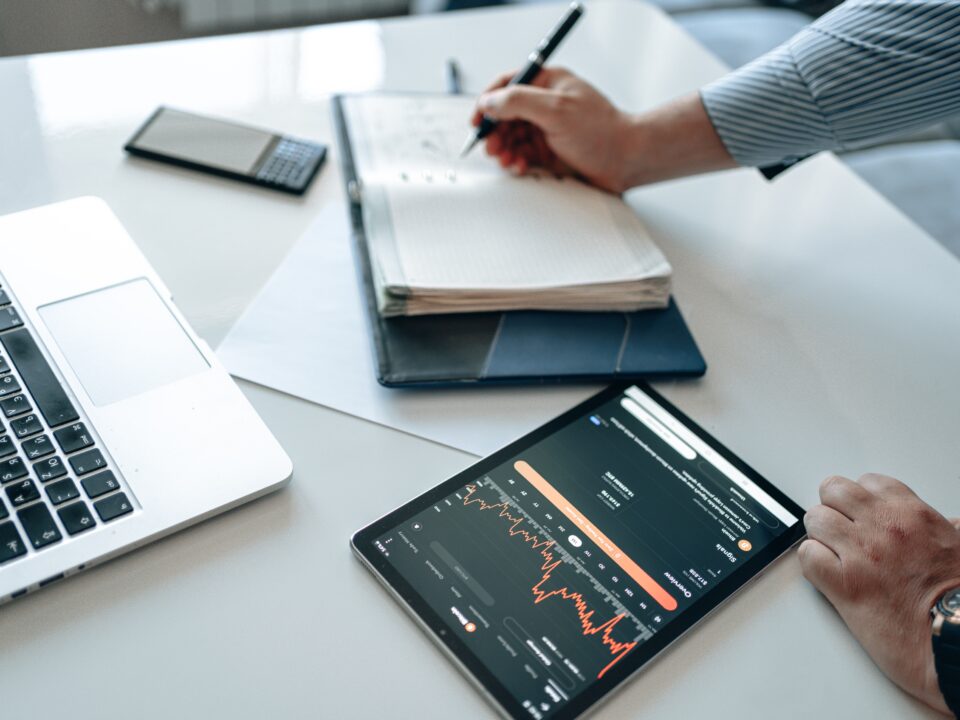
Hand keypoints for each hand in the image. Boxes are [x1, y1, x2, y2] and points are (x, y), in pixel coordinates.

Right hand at [472, 68, 635, 192]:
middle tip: (492, 147)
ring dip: (504, 149)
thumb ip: (518, 102)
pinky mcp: (549, 152)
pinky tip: (520, 167)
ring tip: (506, 160)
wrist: (627, 161)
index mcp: (548, 83)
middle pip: (505, 114)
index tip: (477, 119)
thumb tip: (488, 102)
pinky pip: (522, 155)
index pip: (508, 85)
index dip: (488, 101)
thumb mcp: (556, 110)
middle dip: (495, 131)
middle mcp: (546, 104)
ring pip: (512, 137)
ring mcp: (547, 129)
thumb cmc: (602, 131)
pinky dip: (516, 162)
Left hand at [800, 474, 959, 714]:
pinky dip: (813, 564)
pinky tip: (830, 576)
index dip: (861, 501)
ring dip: (821, 537)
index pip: (868, 482)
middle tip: (841, 532)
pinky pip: (808, 555)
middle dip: (833, 509)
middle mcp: (884, 526)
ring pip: (815, 520)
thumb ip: (947, 529)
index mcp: (913, 514)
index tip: (863, 517)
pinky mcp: (843, 583)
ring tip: (835, 556)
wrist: (955, 640)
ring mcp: (860, 552)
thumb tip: (951, 524)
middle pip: (833, 490)